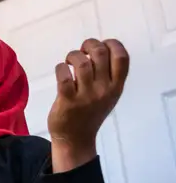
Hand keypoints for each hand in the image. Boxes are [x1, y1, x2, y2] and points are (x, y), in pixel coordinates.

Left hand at [48, 38, 128, 171]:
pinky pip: (64, 76)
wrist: (75, 139)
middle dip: (89, 44)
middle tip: (81, 50)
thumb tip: (99, 49)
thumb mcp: (108, 95)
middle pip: (101, 54)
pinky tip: (61, 70)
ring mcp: (87, 96)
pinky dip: (60, 67)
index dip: (112, 44)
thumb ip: (108, 75)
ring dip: (73, 55)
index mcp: (116, 87)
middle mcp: (104, 90)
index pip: (122, 57)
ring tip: (69, 61)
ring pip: (82, 62)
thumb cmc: (90, 113)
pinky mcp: (68, 101)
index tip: (101, 45)